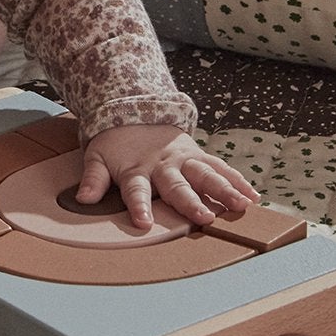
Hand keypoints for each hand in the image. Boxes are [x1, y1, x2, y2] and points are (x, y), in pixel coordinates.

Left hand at [79, 125, 259, 230]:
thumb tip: (82, 199)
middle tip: (204, 218)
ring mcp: (183, 159)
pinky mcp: (198, 155)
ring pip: (206, 175)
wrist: (133, 113)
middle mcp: (163, 165)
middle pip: (178, 185)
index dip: (139, 205)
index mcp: (136, 169)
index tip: (143, 222)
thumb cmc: (114, 144)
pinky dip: (237, 180)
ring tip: (240, 206)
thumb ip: (93, 178)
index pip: (136, 189)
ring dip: (223, 190)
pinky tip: (253, 196)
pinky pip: (220, 167)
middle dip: (191, 201)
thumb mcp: (96, 156)